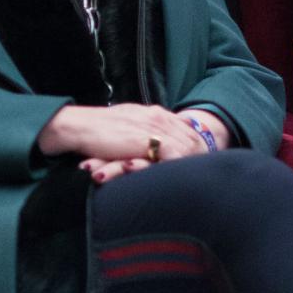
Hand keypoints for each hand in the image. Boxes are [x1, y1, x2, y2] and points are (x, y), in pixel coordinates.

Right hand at [37, 104, 209, 175]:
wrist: (77, 126)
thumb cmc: (97, 131)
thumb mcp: (126, 127)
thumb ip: (144, 133)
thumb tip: (155, 147)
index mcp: (155, 113)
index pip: (187, 130)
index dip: (198, 147)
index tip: (206, 161)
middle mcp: (158, 117)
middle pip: (193, 138)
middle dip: (204, 156)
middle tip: (214, 173)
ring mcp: (153, 127)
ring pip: (187, 146)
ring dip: (197, 162)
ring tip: (207, 179)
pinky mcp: (147, 140)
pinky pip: (174, 155)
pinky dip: (183, 166)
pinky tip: (188, 177)